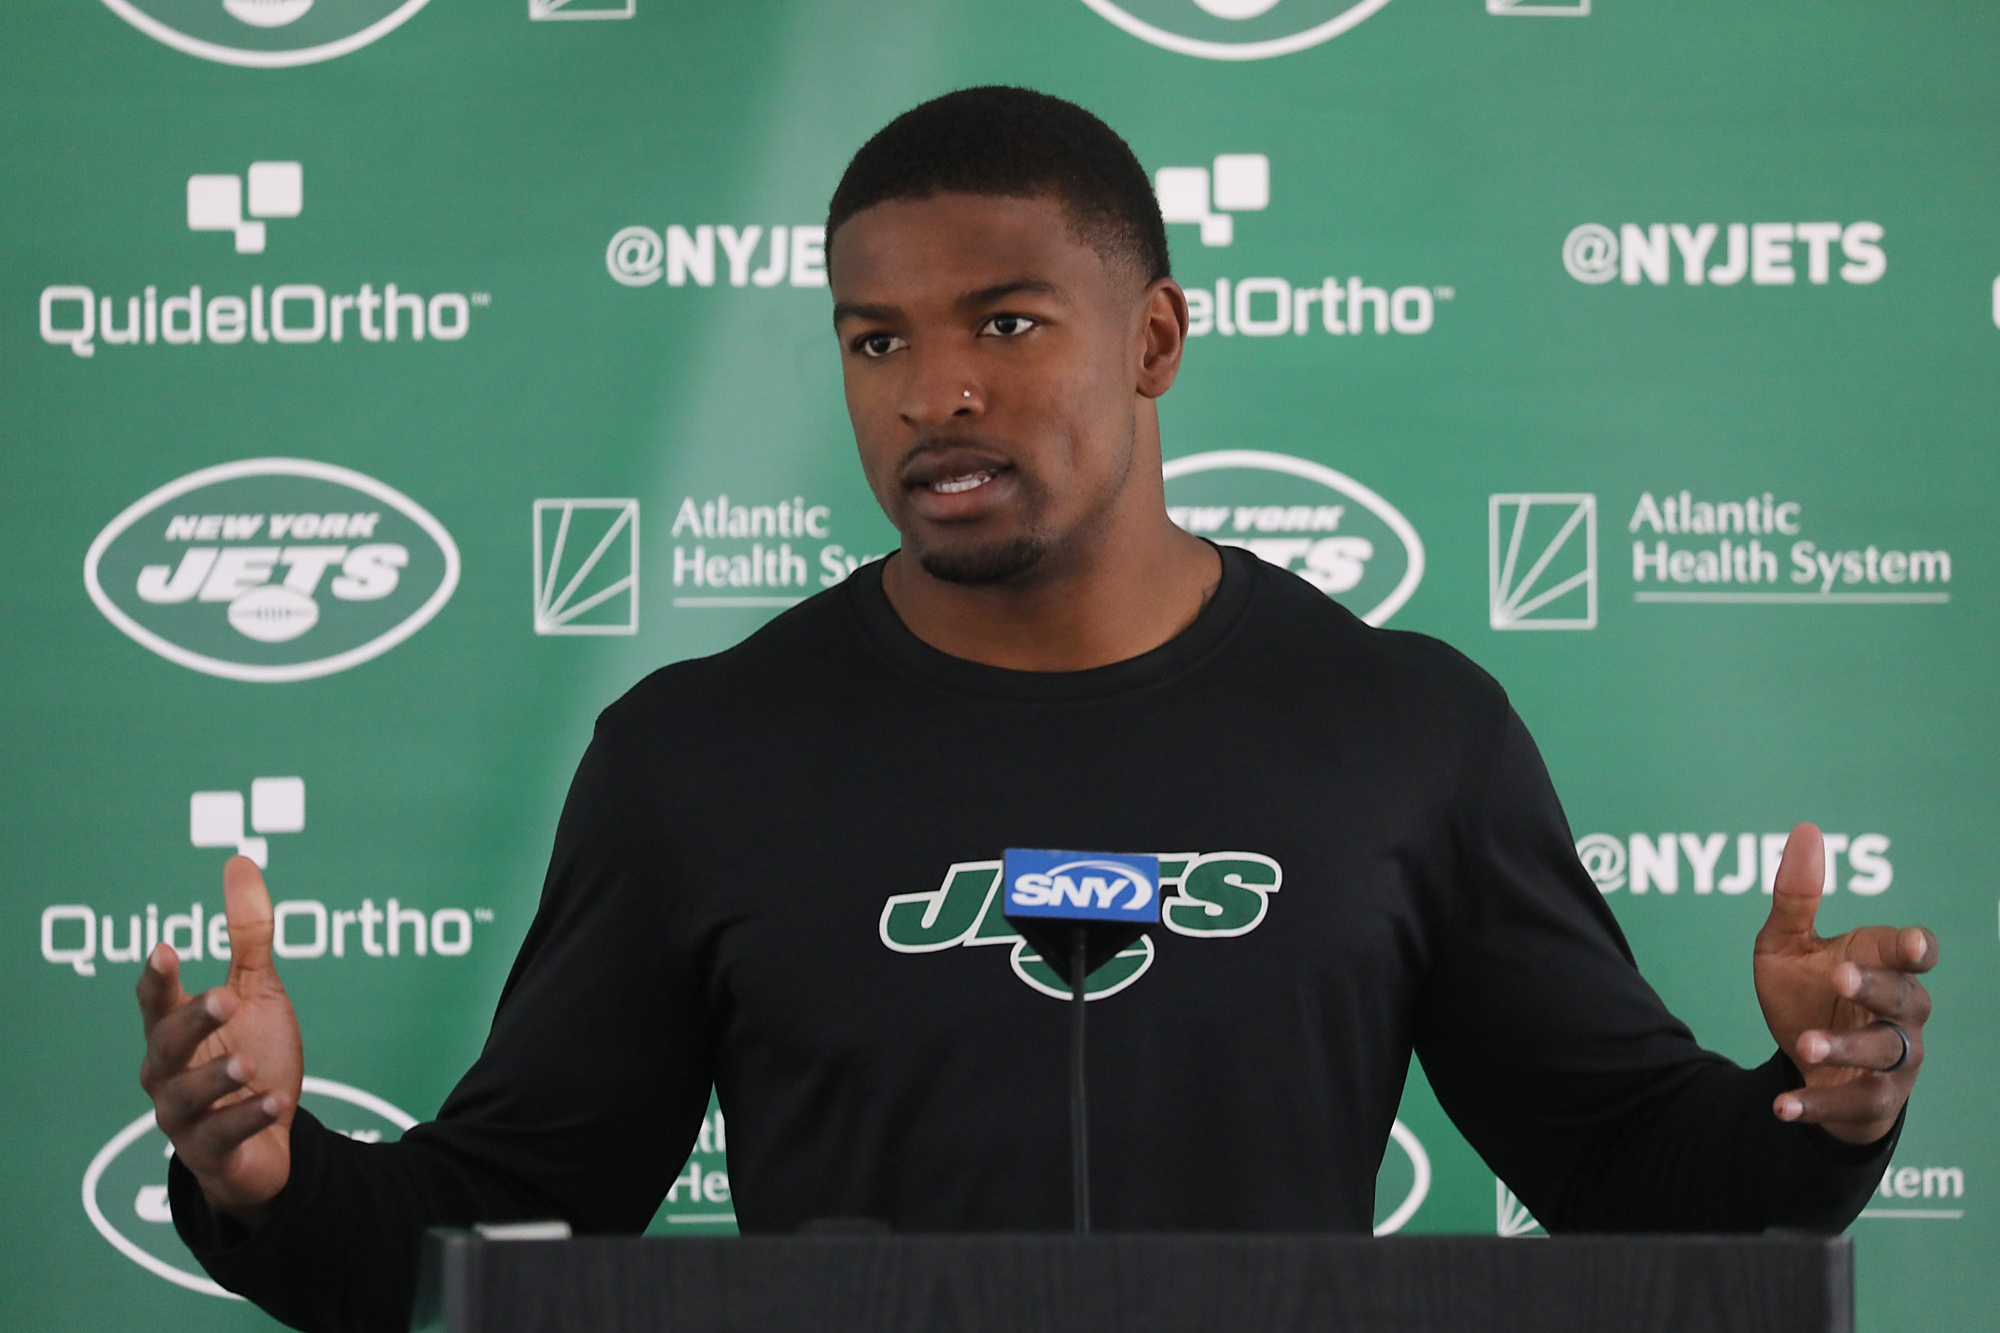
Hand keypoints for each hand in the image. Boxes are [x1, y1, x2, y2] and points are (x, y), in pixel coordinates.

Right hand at [137, 856, 302, 1223]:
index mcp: (176, 1031)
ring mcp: (184, 1116)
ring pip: (186, 1096)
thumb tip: (239, 861)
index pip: (157, 1001)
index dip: (159, 978)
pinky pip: (224, 1136)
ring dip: (216, 1077)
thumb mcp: (258, 992)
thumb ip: (248, 935)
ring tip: (248, 1065)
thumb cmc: (253, 1057)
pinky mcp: (211, 1152)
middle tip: (223, 998)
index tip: (166, 949)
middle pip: (166, 1044)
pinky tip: (275, 1099)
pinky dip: (247, 1117)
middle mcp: (169, 1073)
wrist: (268, 1143)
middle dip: (191, 1021)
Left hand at [1754, 823, 1935, 1144]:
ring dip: (1843, 1046)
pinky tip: (1782, 1106)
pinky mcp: (1872, 1100)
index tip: (1912, 944)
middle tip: (1841, 976)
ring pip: (1882, 1051)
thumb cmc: (1806, 992)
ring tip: (1804, 1043)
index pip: (1909, 953)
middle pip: (1902, 998)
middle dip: (1875, 987)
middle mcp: (1900, 1011)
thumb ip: (1795, 896)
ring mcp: (1893, 1058)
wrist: (1805, 1062)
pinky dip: (1816, 1104)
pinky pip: (1851, 1103)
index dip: (1913, 948)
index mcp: (1884, 965)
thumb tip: (1806, 829)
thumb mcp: (1787, 945)